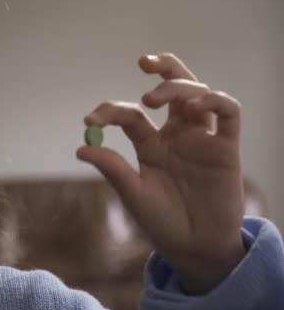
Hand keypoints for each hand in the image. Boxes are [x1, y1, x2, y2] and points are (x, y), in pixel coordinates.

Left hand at [77, 53, 245, 294]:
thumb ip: (113, 169)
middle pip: (173, 88)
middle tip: (142, 62)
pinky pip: (228, 112)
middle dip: (162, 67)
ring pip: (198, 94)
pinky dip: (215, 100)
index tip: (90, 122)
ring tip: (154, 98)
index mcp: (150, 144)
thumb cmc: (161, 221)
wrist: (194, 247)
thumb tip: (81, 148)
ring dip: (179, 85)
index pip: (130, 115)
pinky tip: (197, 104)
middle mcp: (176, 134)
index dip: (110, 112)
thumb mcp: (134, 194)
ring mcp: (202, 138)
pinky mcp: (226, 147)